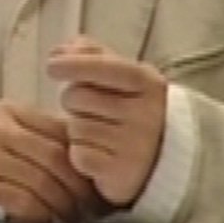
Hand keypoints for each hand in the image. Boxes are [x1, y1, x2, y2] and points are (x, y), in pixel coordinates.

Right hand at [0, 100, 97, 222]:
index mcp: (10, 111)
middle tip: (90, 206)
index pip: (61, 132)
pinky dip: (41, 215)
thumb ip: (52, 142)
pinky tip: (46, 220)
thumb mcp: (20, 143)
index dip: (85, 160)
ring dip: (63, 206)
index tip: (96, 182)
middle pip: (55, 158)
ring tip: (72, 216)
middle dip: (78, 188)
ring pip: (42, 182)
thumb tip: (100, 157)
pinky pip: (23, 201)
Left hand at [46, 36, 167, 208]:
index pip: (104, 67)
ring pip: (75, 126)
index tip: (52, 65)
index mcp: (148, 84)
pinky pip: (78, 155)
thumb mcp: (129, 77)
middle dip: (74, 100)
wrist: (171, 162)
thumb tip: (62, 48)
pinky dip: (81, 154)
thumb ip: (97, 56)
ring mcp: (135, 146)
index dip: (74, 63)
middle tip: (92, 108)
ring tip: (102, 133)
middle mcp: (145, 114)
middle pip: (77, 95)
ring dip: (78, 129)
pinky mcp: (120, 174)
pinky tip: (101, 153)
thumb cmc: (139, 110)